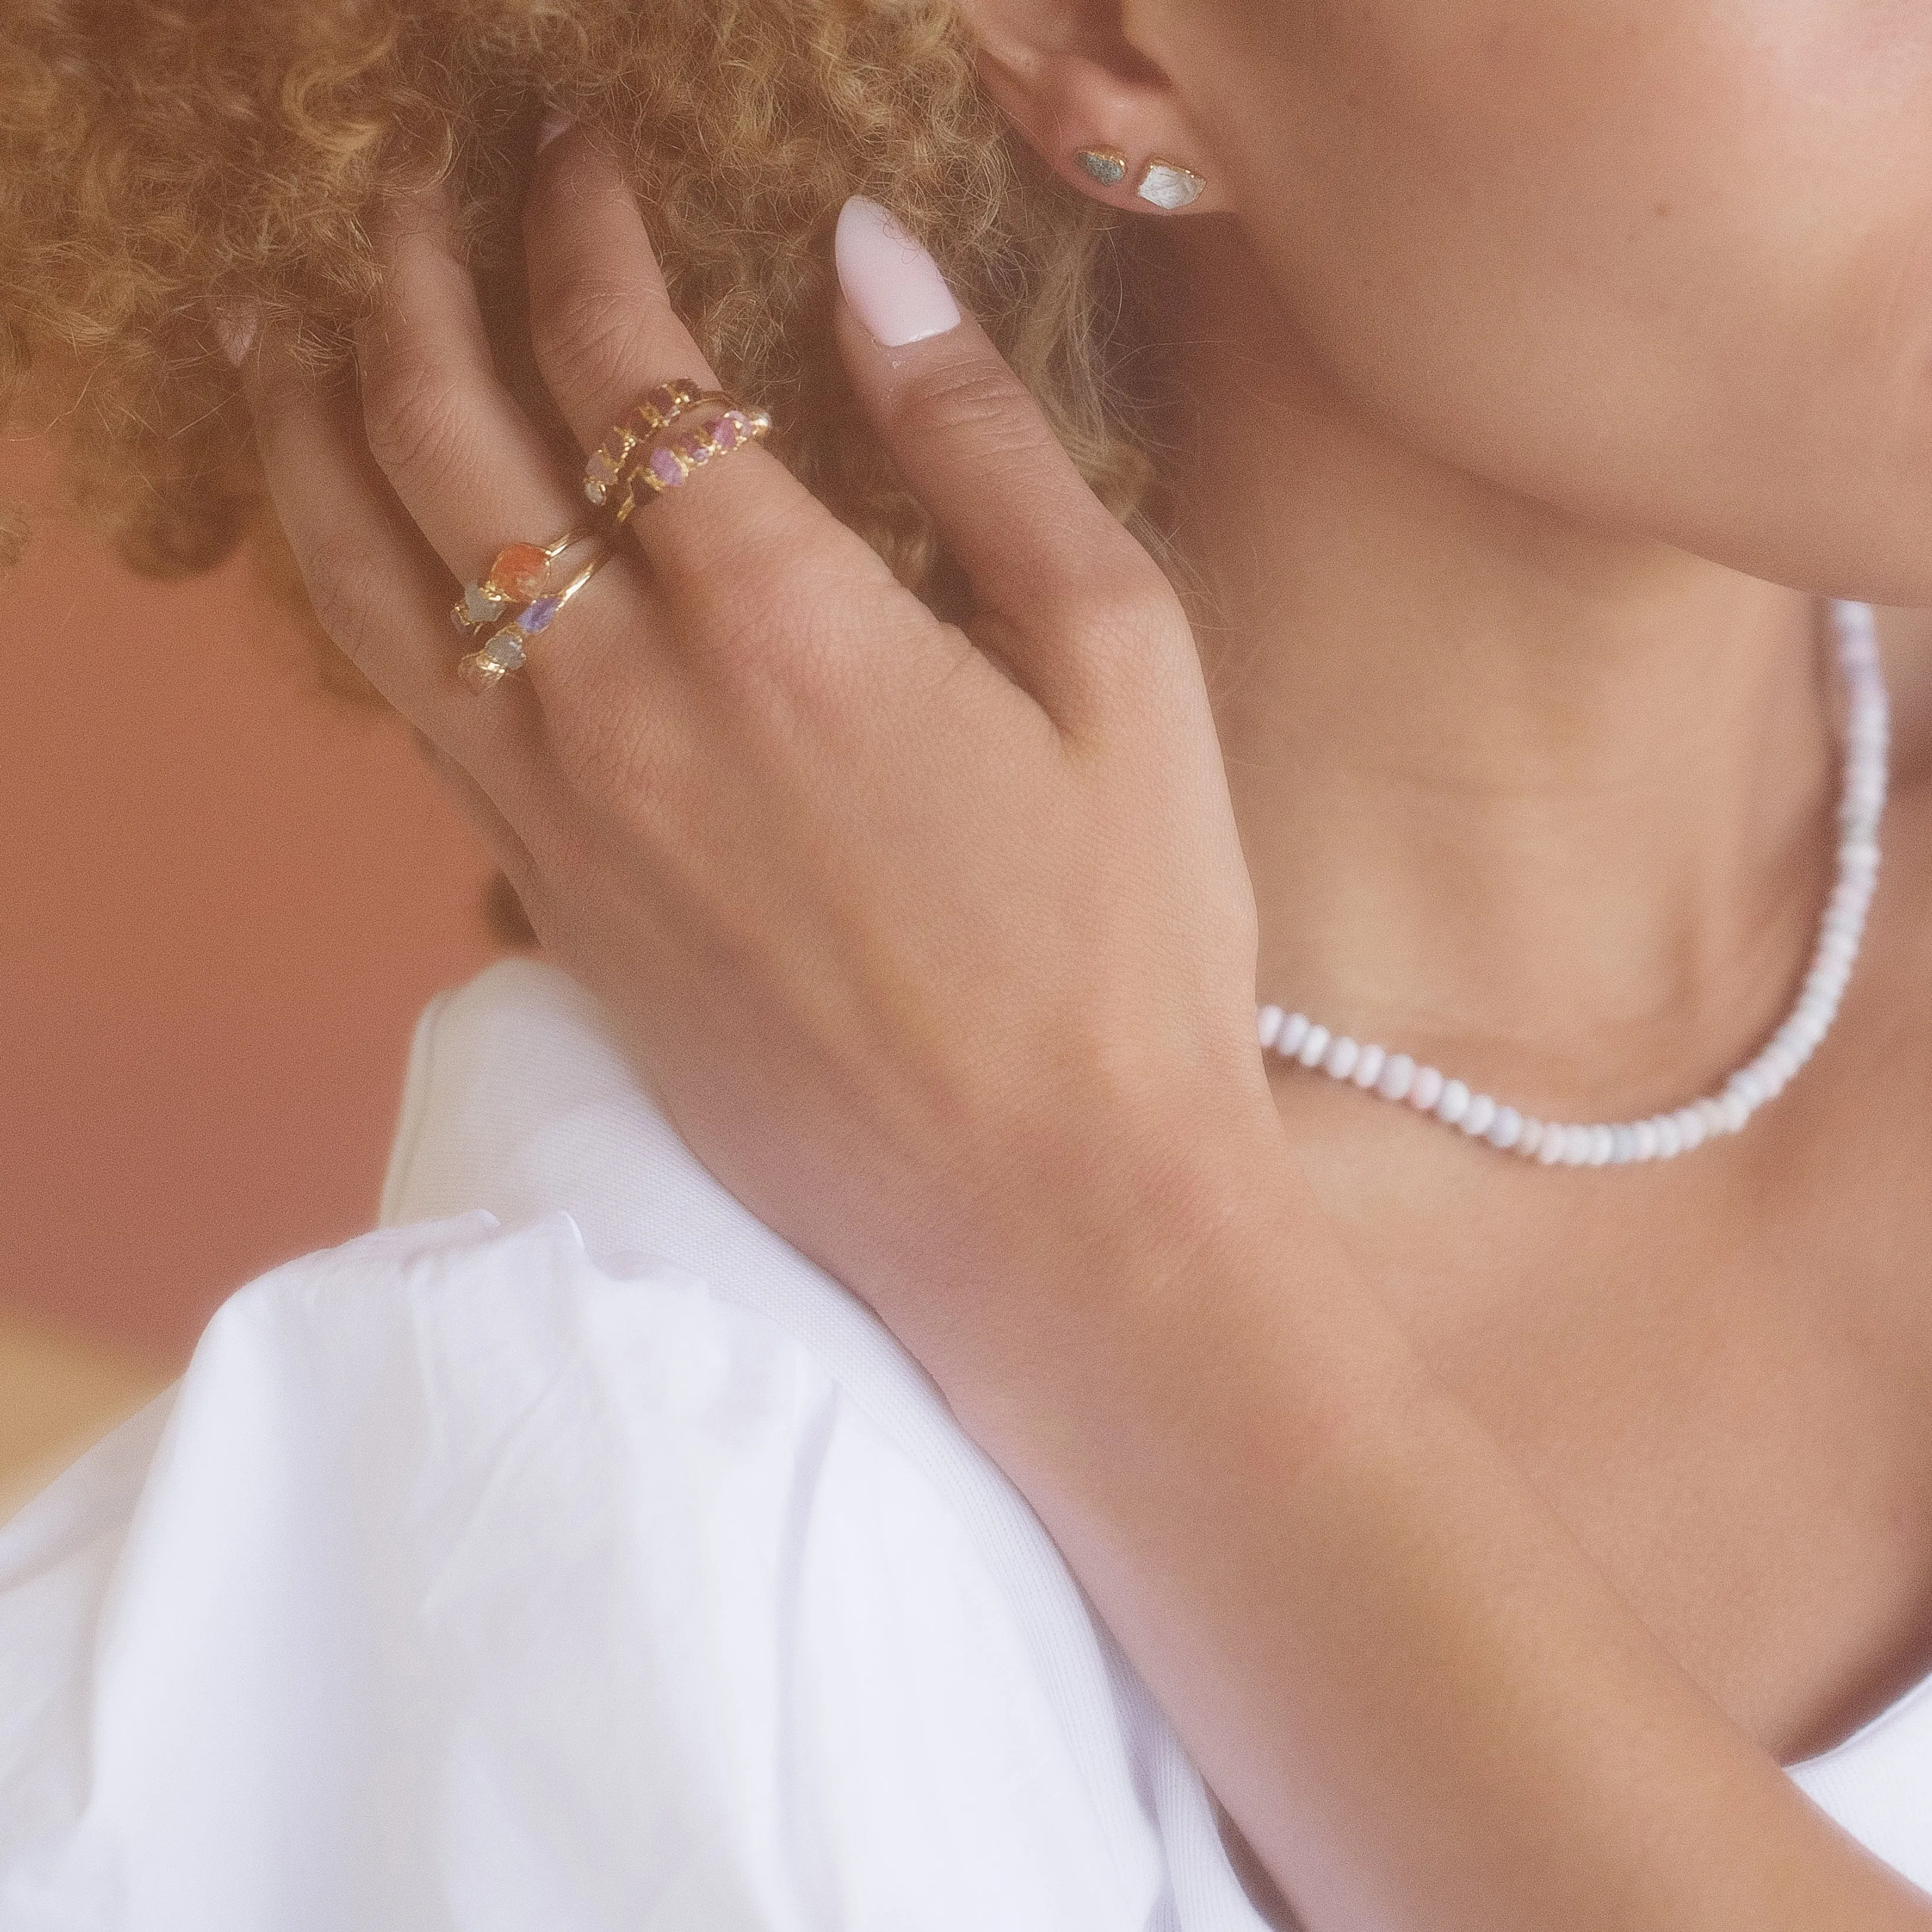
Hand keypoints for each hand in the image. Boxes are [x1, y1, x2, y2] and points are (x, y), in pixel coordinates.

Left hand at [235, 128, 1276, 1381]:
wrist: (1052, 1217)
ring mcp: (571, 829)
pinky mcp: (564, 925)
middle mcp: (633, 711)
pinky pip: (423, 732)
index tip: (573, 151)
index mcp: (783, 618)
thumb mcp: (1123, 663)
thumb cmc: (1124, 951)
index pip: (609, 353)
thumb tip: (870, 260)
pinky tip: (377, 569)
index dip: (574, 220)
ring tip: (281, 338)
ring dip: (313, 435)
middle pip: (437, 440)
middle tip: (407, 198)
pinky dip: (371, 613)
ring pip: (373, 589)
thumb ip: (982, 446)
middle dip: (407, 285)